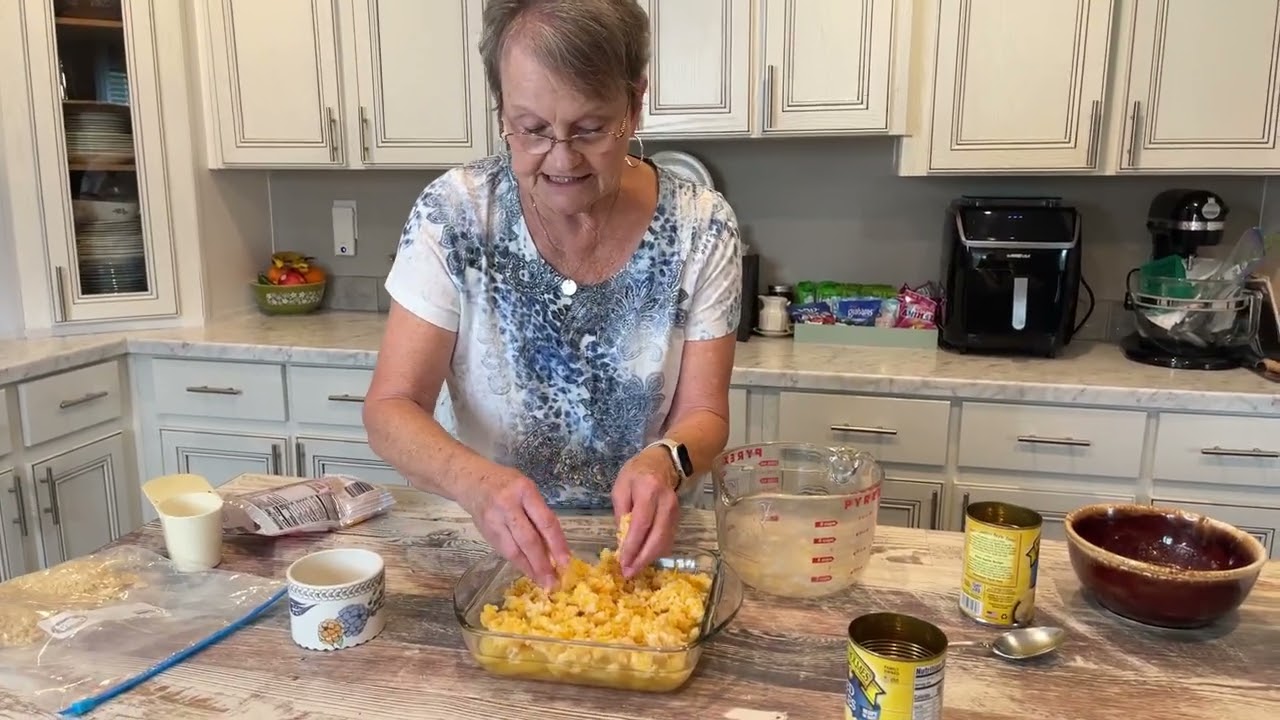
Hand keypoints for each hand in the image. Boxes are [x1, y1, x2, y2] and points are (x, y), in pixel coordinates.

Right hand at [458, 467, 571, 589]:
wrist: (472, 480)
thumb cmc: (507, 483)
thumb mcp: (527, 489)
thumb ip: (539, 514)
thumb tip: (554, 547)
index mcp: (525, 491)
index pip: (545, 521)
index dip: (557, 544)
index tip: (566, 562)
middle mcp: (508, 505)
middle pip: (528, 540)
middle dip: (542, 564)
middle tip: (553, 582)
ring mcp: (494, 520)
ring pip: (513, 550)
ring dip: (530, 568)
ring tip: (542, 582)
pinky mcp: (485, 532)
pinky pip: (504, 551)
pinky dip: (518, 562)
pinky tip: (528, 571)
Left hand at [611, 446, 680, 577]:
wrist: (663, 462)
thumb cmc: (637, 473)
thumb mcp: (621, 486)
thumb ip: (621, 511)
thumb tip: (621, 539)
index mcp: (649, 491)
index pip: (641, 524)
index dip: (632, 546)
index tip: (622, 562)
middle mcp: (666, 503)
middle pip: (657, 538)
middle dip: (642, 559)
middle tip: (628, 573)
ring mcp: (675, 512)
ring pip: (664, 542)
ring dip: (649, 558)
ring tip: (633, 569)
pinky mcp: (678, 519)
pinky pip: (667, 540)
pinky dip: (655, 552)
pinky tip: (643, 558)